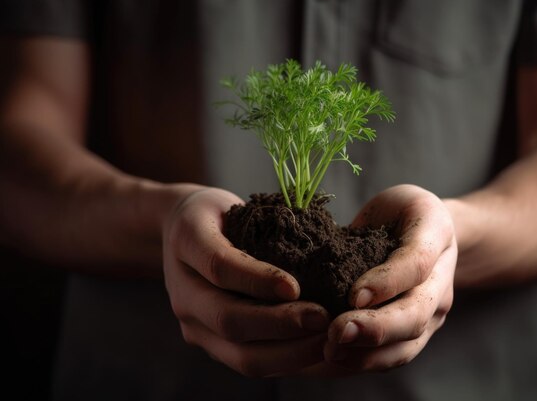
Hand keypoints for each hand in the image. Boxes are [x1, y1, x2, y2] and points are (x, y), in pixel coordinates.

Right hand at [162, 187, 329, 376]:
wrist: (179, 235)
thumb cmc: (220, 214)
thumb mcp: (235, 203)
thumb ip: (264, 220)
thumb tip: (322, 240)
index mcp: (186, 243)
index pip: (219, 266)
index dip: (257, 279)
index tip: (296, 286)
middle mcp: (182, 291)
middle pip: (228, 320)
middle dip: (280, 324)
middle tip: (324, 319)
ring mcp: (193, 324)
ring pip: (238, 354)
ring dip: (288, 354)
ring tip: (327, 341)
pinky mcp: (209, 345)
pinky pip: (248, 363)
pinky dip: (286, 362)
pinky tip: (315, 351)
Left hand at [322, 184, 456, 371]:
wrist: (432, 235)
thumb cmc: (403, 213)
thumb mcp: (394, 201)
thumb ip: (371, 226)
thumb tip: (328, 260)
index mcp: (436, 237)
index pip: (415, 264)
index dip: (386, 282)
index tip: (353, 295)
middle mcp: (439, 283)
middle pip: (414, 316)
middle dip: (375, 329)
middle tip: (336, 332)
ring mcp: (431, 314)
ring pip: (407, 345)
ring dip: (368, 355)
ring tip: (330, 352)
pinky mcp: (415, 334)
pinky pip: (393, 357)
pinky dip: (362, 363)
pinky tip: (331, 362)